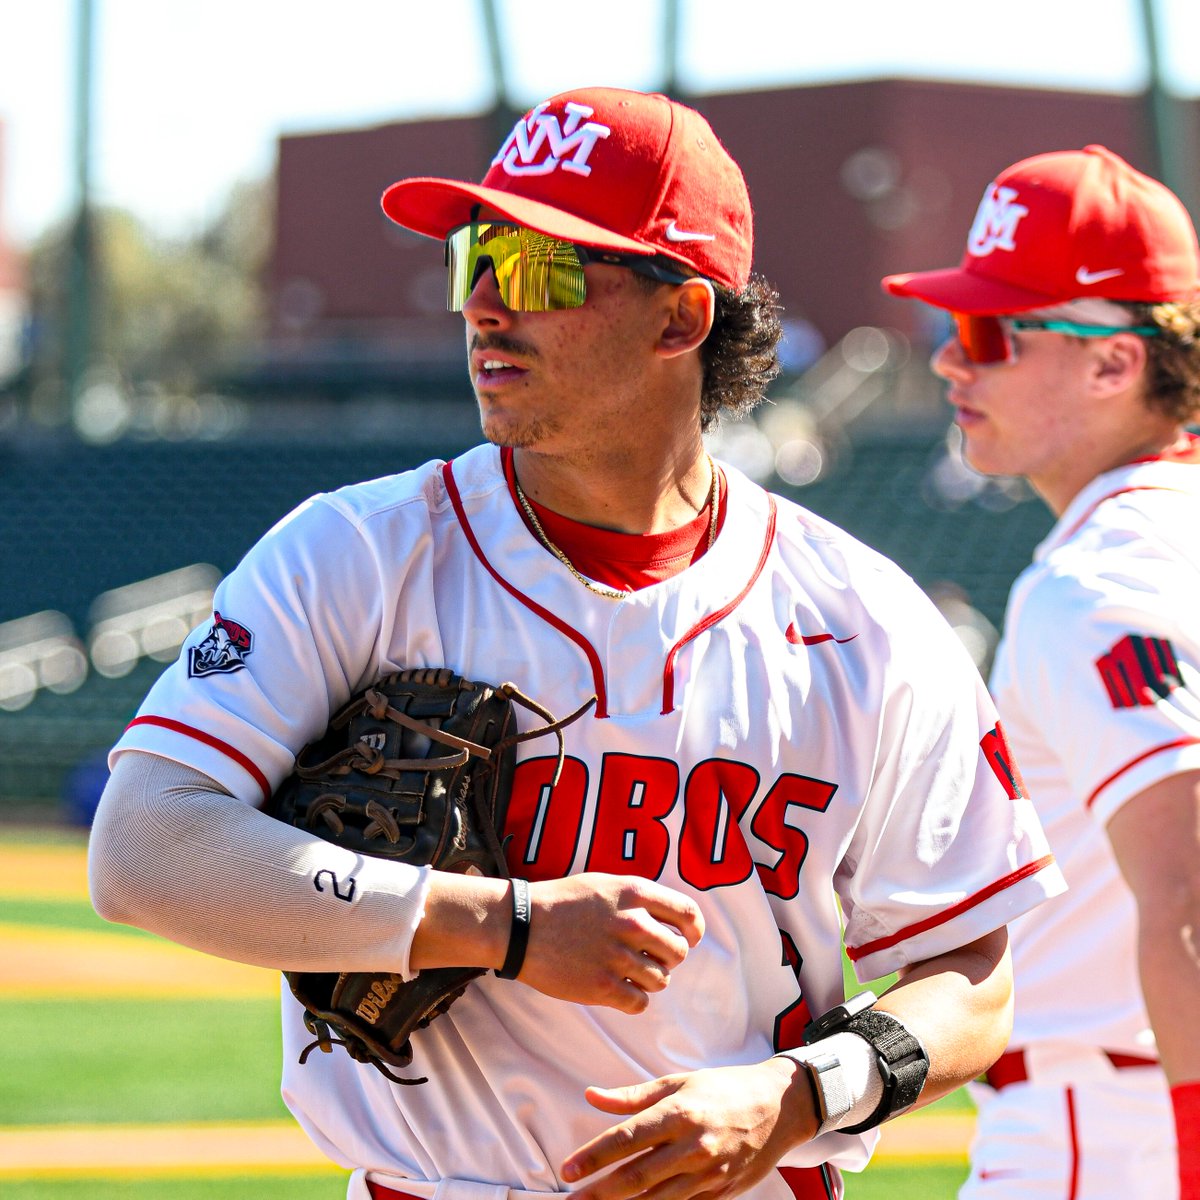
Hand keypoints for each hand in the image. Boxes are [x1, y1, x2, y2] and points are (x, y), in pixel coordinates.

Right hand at [521, 873, 704, 1013]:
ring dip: (649, 979)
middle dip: (669, 958)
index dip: (694, 930)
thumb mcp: (606, 884)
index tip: (689, 938)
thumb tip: (673, 919)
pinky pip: (640, 1003)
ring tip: (628, 972)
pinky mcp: (602, 987)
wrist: (520, 926)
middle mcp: (632, 923)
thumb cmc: (563, 902)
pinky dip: (634, 1000)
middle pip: (679, 952)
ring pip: (661, 980)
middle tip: (650, 958)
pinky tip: (619, 989)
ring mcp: (617, 956)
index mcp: (635, 893)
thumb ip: (640, 899)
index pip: (689, 914)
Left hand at [560, 1059, 815, 1199]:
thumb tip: (591, 1096)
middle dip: (599, 1193)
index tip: (568, 1170)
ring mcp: (708, 1174)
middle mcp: (692, 1146)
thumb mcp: (678, 1082)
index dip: (594, 1157)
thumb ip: (632, 1096)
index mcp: (680, 1113)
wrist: (779, 1107)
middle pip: (636, 1177)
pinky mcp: (720, 1193)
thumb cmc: (723, 1089)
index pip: (627, 1139)